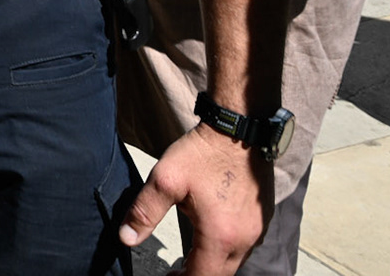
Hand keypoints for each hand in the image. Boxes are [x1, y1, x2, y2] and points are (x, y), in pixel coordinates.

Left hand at [118, 123, 269, 274]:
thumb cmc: (203, 153)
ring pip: (235, 262)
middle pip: (220, 275)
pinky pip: (245, 246)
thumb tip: (126, 239)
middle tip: (175, 273)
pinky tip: (212, 239)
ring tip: (190, 259)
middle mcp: (244, 240)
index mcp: (220, 237)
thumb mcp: (165, 180)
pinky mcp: (263, 218)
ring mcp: (257, 229)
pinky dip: (226, 251)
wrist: (240, 128)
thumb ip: (144, 212)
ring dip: (213, 265)